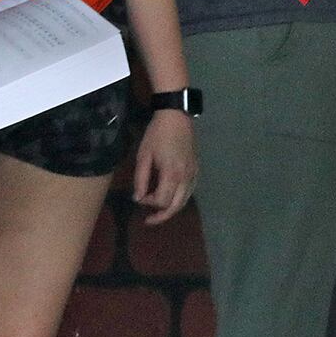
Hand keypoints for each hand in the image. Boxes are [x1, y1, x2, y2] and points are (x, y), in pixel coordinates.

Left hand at [132, 109, 197, 224]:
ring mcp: (194, 174)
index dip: (148, 203)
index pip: (162, 201)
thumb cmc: (157, 134)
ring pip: (185, 200)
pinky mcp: (197, 169)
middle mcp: (186, 177)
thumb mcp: (143, 156)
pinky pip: (190, 191)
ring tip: (159, 211)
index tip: (139, 197)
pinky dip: (180, 198)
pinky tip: (171, 196)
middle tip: (149, 220)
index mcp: (172, 174)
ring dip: (171, 208)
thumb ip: (140, 179)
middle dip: (162, 216)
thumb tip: (138, 198)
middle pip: (176, 206)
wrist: (176, 116)